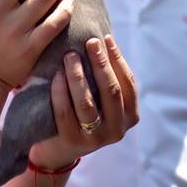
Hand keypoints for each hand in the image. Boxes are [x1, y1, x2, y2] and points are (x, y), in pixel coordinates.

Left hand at [30, 35, 138, 169]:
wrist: (58, 148)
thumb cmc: (81, 114)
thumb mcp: (101, 100)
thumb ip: (105, 80)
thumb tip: (102, 40)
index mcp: (130, 116)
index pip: (128, 83)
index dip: (118, 59)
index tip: (106, 38)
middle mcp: (117, 130)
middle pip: (111, 91)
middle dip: (100, 63)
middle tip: (90, 42)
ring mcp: (95, 138)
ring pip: (87, 102)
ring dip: (78, 76)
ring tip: (70, 56)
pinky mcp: (72, 142)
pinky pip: (65, 112)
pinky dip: (60, 92)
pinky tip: (56, 75)